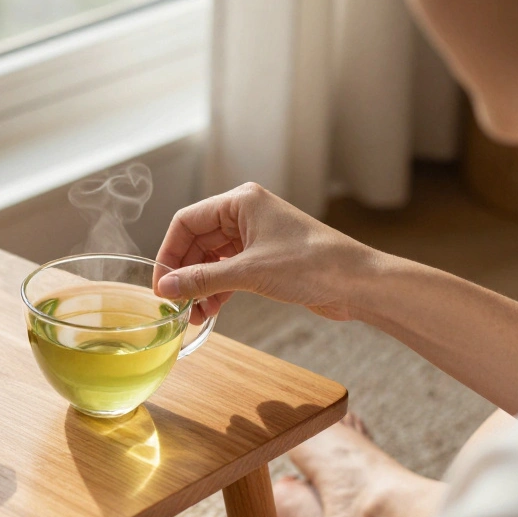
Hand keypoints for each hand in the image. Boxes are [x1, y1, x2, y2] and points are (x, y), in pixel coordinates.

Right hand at [153, 183, 380, 321]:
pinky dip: (218, 290)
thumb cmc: (311, 264)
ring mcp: (256, 237)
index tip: (161, 283)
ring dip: (200, 286)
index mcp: (240, 202)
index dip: (169, 252)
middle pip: (197, 241)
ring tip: (194, 314)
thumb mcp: (249, 273)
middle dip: (185, 274)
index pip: (187, 221)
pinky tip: (211, 311)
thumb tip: (166, 288)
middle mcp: (246, 214)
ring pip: (212, 259)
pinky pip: (229, 272)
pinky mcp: (265, 259)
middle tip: (176, 304)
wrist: (356, 282)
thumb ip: (202, 280)